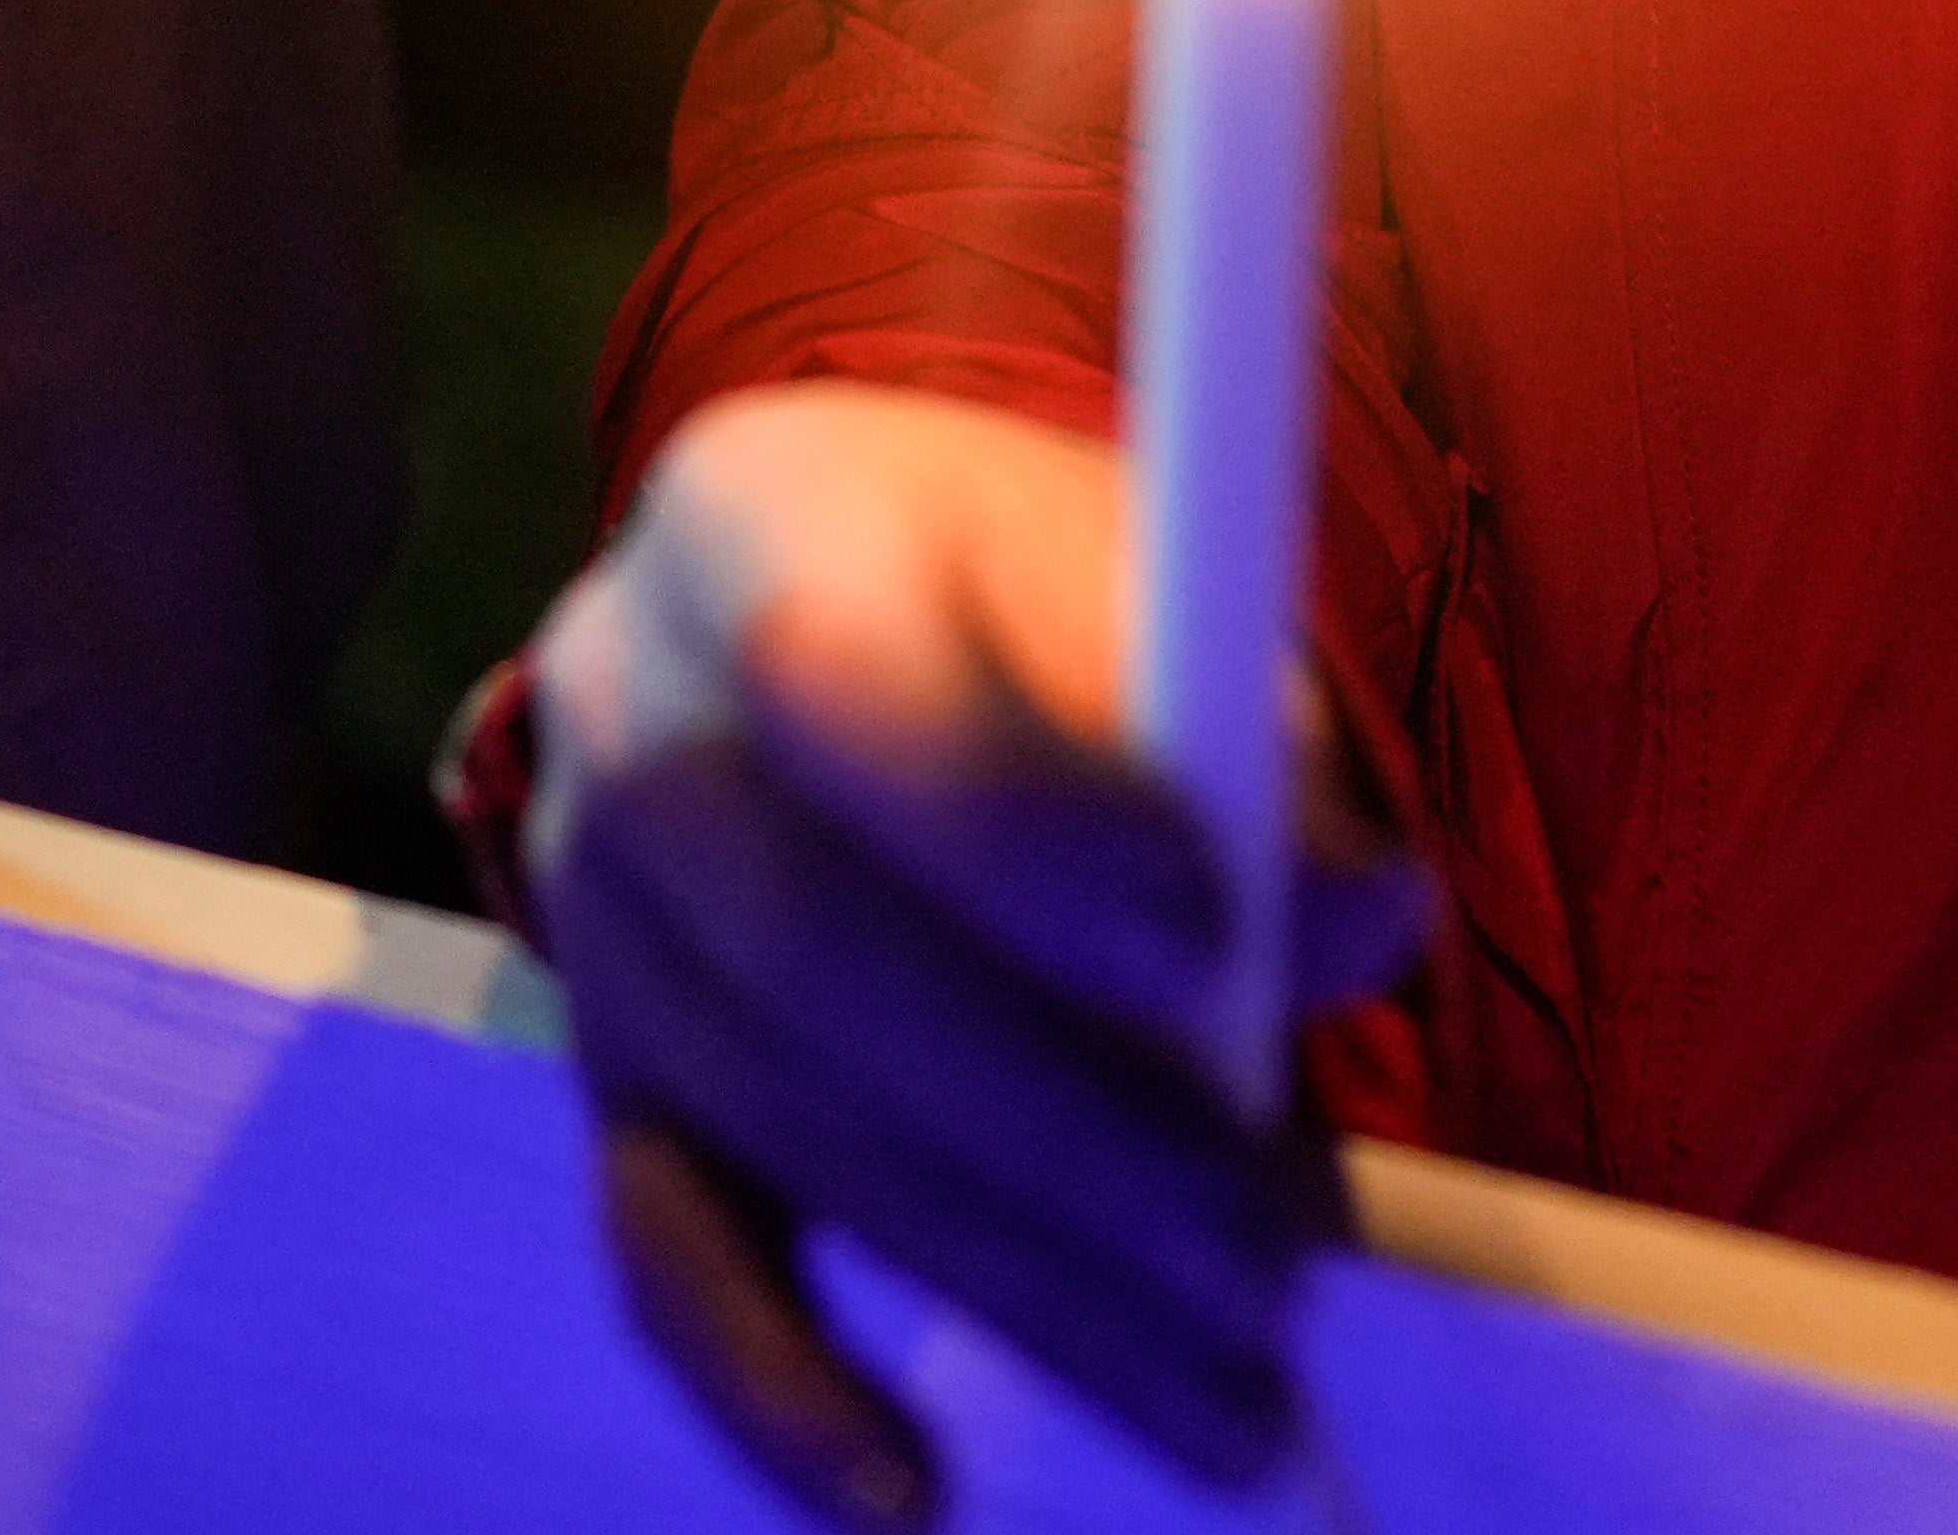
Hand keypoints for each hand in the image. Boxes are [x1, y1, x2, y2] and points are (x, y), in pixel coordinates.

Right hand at [517, 382, 1427, 1530]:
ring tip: (1229, 1397)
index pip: (839, 680)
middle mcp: (623, 709)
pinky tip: (910, 1486)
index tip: (1209, 935)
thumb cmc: (1032, 599)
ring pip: (786, 1128)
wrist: (836, 601)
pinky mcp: (613, 1081)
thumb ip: (1249, 739)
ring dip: (1017, 1282)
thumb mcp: (1148, 577)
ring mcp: (596, 915)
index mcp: (757, 519)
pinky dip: (776, 1393)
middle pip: (814, 954)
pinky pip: (664, 1255)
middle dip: (1061, 1130)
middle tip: (1264, 1252)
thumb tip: (1361, 922)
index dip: (1015, 823)